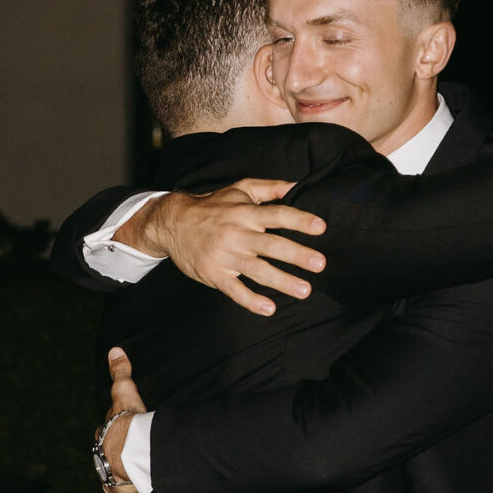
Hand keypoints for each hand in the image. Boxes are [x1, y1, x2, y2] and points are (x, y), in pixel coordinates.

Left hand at [98, 350, 145, 492]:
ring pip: (114, 489)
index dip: (114, 437)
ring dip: (122, 490)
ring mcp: (113, 486)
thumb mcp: (124, 394)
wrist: (134, 454)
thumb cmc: (129, 426)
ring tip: (136, 490)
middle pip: (107, 464)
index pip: (106, 438)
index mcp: (104, 441)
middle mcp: (104, 464)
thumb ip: (120, 372)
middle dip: (115, 465)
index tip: (123, 438)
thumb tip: (115, 348)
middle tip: (131, 465)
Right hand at [126, 181, 326, 317]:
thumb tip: (299, 184)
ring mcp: (225, 256)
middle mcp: (237, 234)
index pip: (277, 215)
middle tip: (320, 263)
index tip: (320, 227)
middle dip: (297, 255)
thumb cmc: (212, 206)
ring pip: (257, 270)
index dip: (299, 220)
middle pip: (271, 245)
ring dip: (282, 281)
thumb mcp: (239, 190)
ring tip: (304, 291)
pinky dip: (251, 300)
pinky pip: (234, 290)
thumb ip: (270, 188)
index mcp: (246, 213)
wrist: (172, 223)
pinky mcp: (214, 274)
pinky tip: (269, 308)